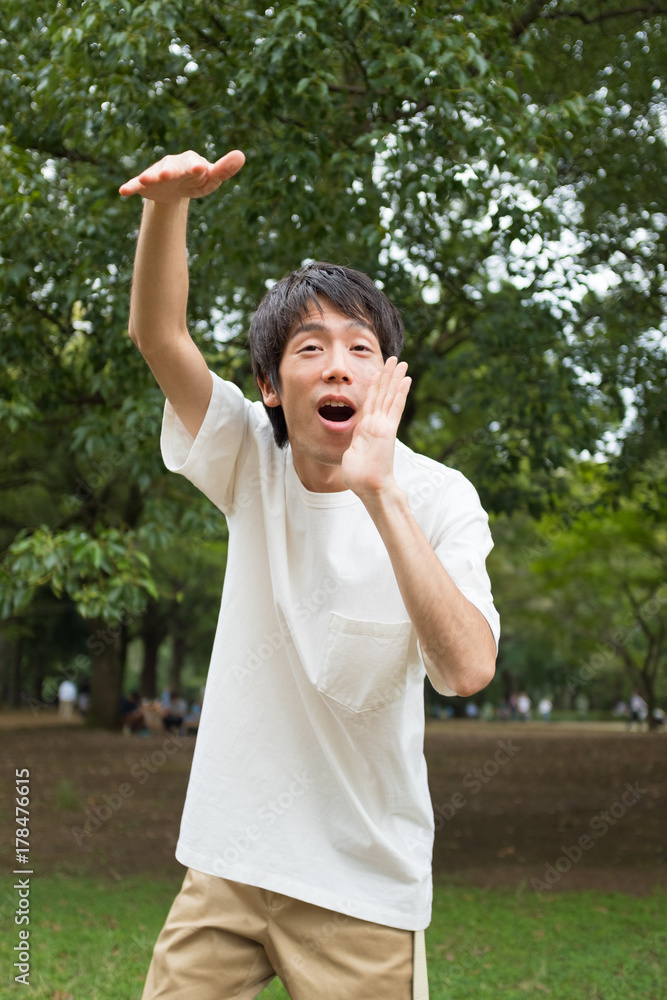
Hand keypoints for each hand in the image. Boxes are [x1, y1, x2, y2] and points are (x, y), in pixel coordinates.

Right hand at [119, 149, 244, 201]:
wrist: (176, 188)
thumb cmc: (198, 180)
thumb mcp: (212, 178)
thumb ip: (225, 169)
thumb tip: (241, 155)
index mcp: (191, 162)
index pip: (194, 164)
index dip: (195, 166)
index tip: (200, 168)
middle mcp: (172, 164)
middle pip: (172, 167)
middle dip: (170, 171)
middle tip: (168, 175)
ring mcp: (157, 173)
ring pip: (153, 174)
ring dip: (150, 176)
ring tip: (145, 180)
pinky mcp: (145, 183)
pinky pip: (136, 183)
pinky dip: (131, 186)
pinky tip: (123, 191)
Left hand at [341, 357, 410, 500]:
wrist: (369, 487)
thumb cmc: (359, 477)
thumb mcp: (352, 454)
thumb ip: (355, 444)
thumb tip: (355, 443)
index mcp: (366, 428)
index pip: (371, 402)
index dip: (375, 386)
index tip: (378, 372)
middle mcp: (377, 424)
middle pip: (383, 394)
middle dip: (388, 375)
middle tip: (394, 359)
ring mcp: (383, 426)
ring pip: (389, 396)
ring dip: (395, 378)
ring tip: (401, 362)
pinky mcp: (388, 430)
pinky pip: (395, 407)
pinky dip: (400, 392)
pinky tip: (406, 379)